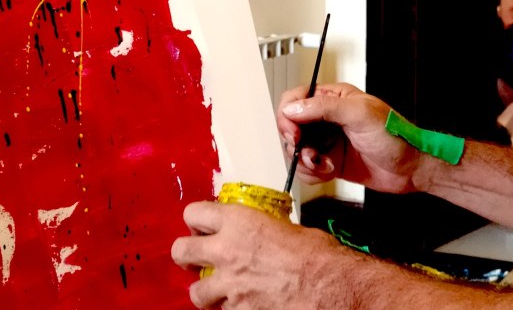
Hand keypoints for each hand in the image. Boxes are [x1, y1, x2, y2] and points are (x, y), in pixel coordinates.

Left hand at [171, 201, 351, 308]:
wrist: (330, 288)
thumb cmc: (318, 257)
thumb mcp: (288, 228)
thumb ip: (262, 230)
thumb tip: (260, 235)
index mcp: (239, 221)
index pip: (194, 212)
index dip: (196, 219)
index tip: (202, 225)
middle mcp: (226, 251)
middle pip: (181, 251)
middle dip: (187, 255)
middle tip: (198, 258)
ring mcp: (229, 286)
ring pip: (195, 291)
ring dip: (206, 289)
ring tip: (220, 289)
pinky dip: (230, 308)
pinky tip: (245, 303)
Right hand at [276, 82, 423, 193]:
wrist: (410, 169)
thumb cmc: (394, 135)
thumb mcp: (360, 114)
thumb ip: (325, 107)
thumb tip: (294, 108)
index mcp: (333, 98)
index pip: (295, 99)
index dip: (288, 116)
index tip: (294, 134)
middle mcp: (326, 118)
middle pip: (290, 126)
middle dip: (295, 144)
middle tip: (310, 153)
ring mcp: (326, 141)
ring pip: (295, 150)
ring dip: (305, 161)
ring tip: (325, 164)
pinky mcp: (329, 162)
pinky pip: (306, 169)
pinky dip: (312, 174)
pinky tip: (329, 171)